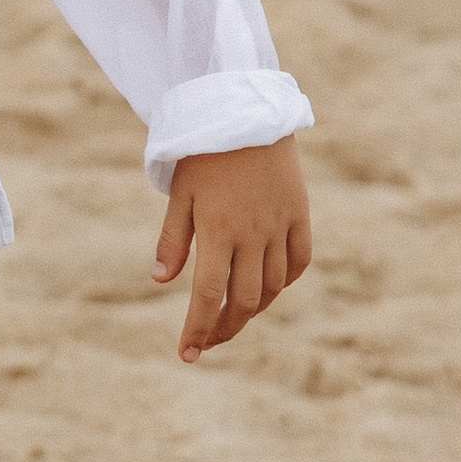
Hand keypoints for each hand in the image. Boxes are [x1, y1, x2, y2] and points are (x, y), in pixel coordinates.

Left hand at [153, 135, 309, 359]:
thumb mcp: (180, 193)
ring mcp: (281, 224)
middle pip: (244, 300)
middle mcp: (253, 233)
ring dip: (253, 309)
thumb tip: (160, 281)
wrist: (246, 108)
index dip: (198, 329)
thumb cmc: (203, 150)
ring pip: (273, 286)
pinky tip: (268, 287)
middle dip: (225, 328)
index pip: (208, 295)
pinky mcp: (300, 213)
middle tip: (207, 341)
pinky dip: (284, 281)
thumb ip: (172, 240)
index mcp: (218, 229)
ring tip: (232, 316)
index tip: (187, 354)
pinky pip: (299, 261)